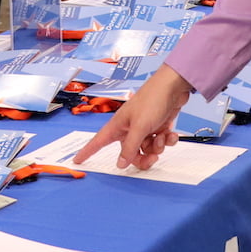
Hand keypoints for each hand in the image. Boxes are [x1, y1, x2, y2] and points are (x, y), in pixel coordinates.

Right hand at [72, 65, 191, 169]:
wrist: (173, 87)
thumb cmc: (152, 100)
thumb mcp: (139, 127)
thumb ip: (130, 147)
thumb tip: (120, 164)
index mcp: (118, 126)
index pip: (98, 141)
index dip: (87, 151)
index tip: (77, 160)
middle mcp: (129, 128)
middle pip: (130, 153)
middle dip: (143, 157)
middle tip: (153, 157)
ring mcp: (143, 128)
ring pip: (147, 149)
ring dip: (158, 146)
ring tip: (162, 136)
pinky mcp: (156, 127)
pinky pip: (160, 142)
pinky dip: (167, 140)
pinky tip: (170, 134)